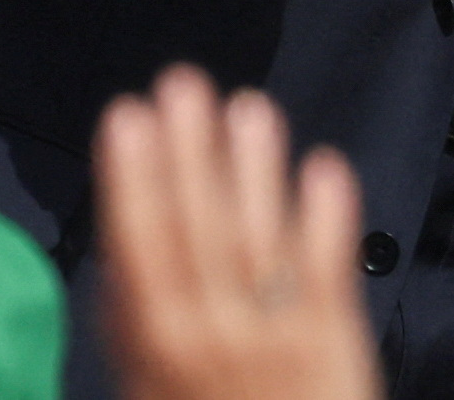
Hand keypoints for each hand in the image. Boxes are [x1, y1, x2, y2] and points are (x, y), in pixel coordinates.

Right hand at [96, 69, 375, 399]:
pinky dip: (325, 217)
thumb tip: (121, 246)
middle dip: (187, 151)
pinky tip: (323, 165)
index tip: (126, 115)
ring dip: (252, 168)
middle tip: (181, 84)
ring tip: (247, 106)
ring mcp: (274, 335)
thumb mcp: (147, 386)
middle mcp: (209, 334)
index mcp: (155, 344)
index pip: (138, 245)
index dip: (133, 178)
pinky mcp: (332, 341)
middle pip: (196, 227)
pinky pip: (326, 269)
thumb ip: (134, 321)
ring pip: (259, 236)